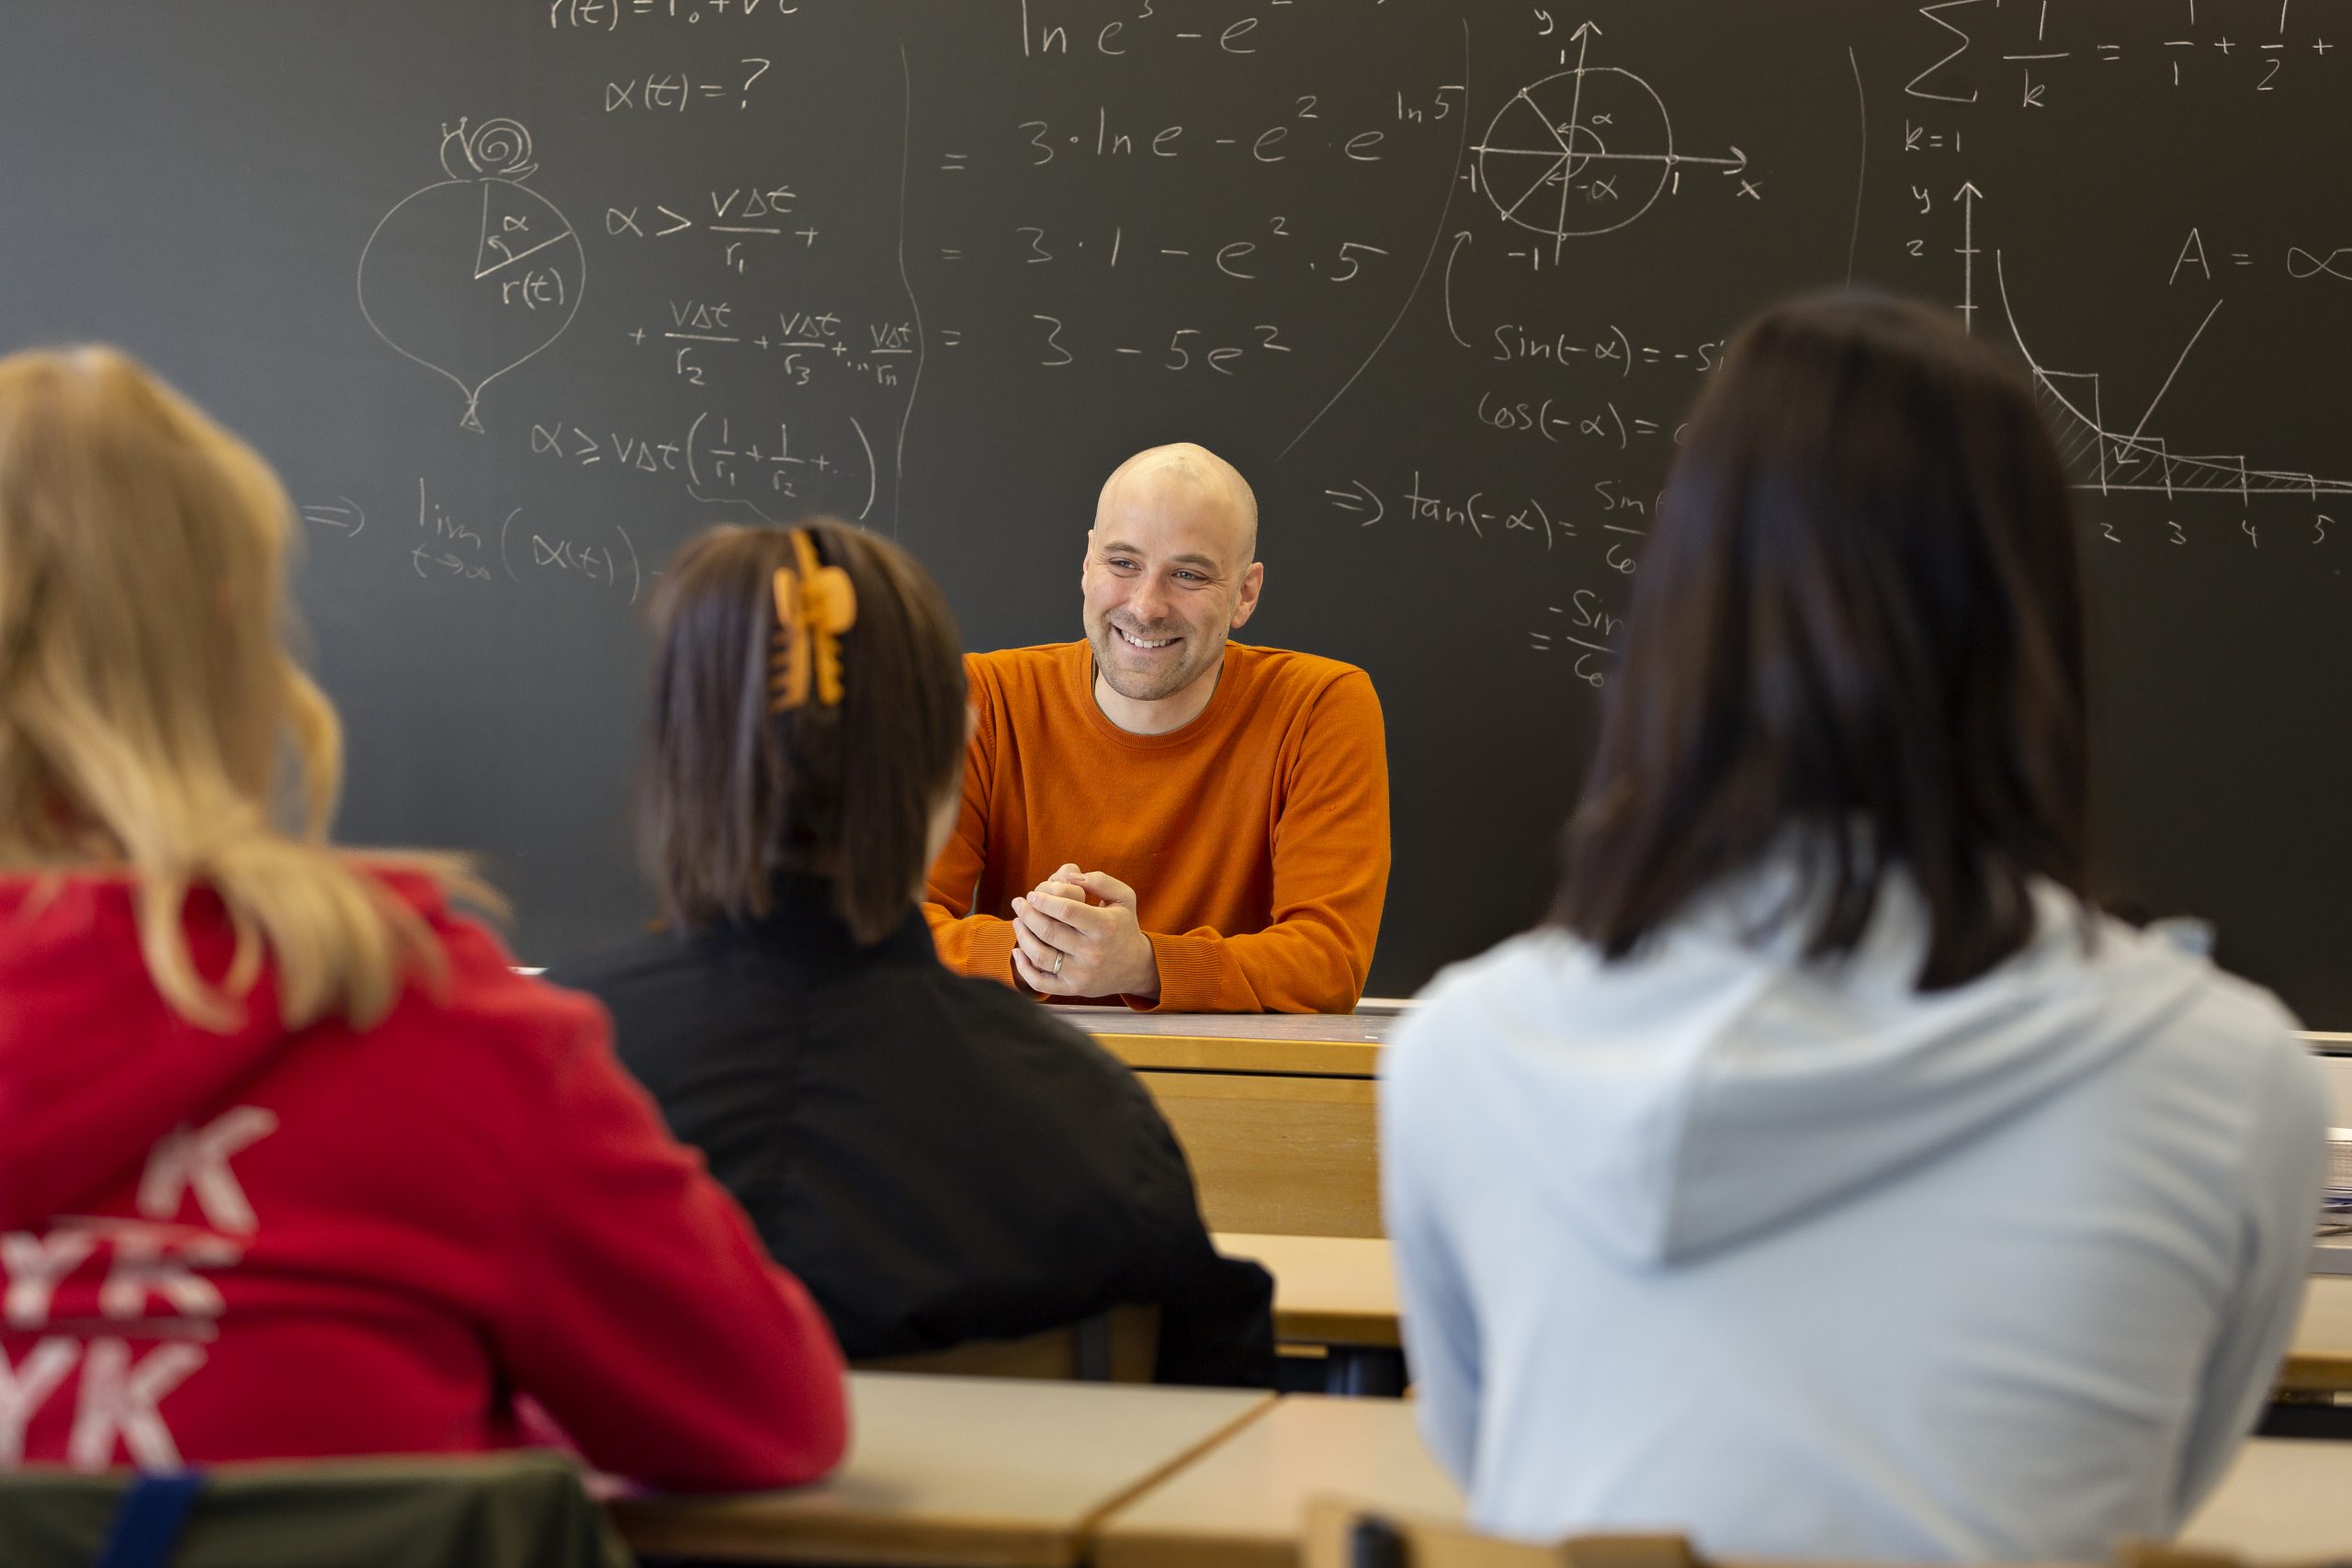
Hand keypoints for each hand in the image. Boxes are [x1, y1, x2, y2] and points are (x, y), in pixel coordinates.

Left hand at [1011, 870, 1159, 999]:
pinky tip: (1018, 951)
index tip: (1033, 894)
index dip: (1044, 900)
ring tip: (1018, 922)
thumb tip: (1070, 877)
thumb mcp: (1123, 897)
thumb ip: (1100, 881)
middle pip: (1049, 931)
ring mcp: (1082, 973)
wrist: (1136, 966)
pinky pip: (1040, 983)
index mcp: (1105, 927)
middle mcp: (1093, 952)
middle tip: (1019, 903)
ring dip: (1022, 936)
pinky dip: (1024, 968)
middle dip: (1027, 914)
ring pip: (1040, 956)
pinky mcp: (1073, 989)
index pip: (1067, 910)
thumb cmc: (1123, 925)